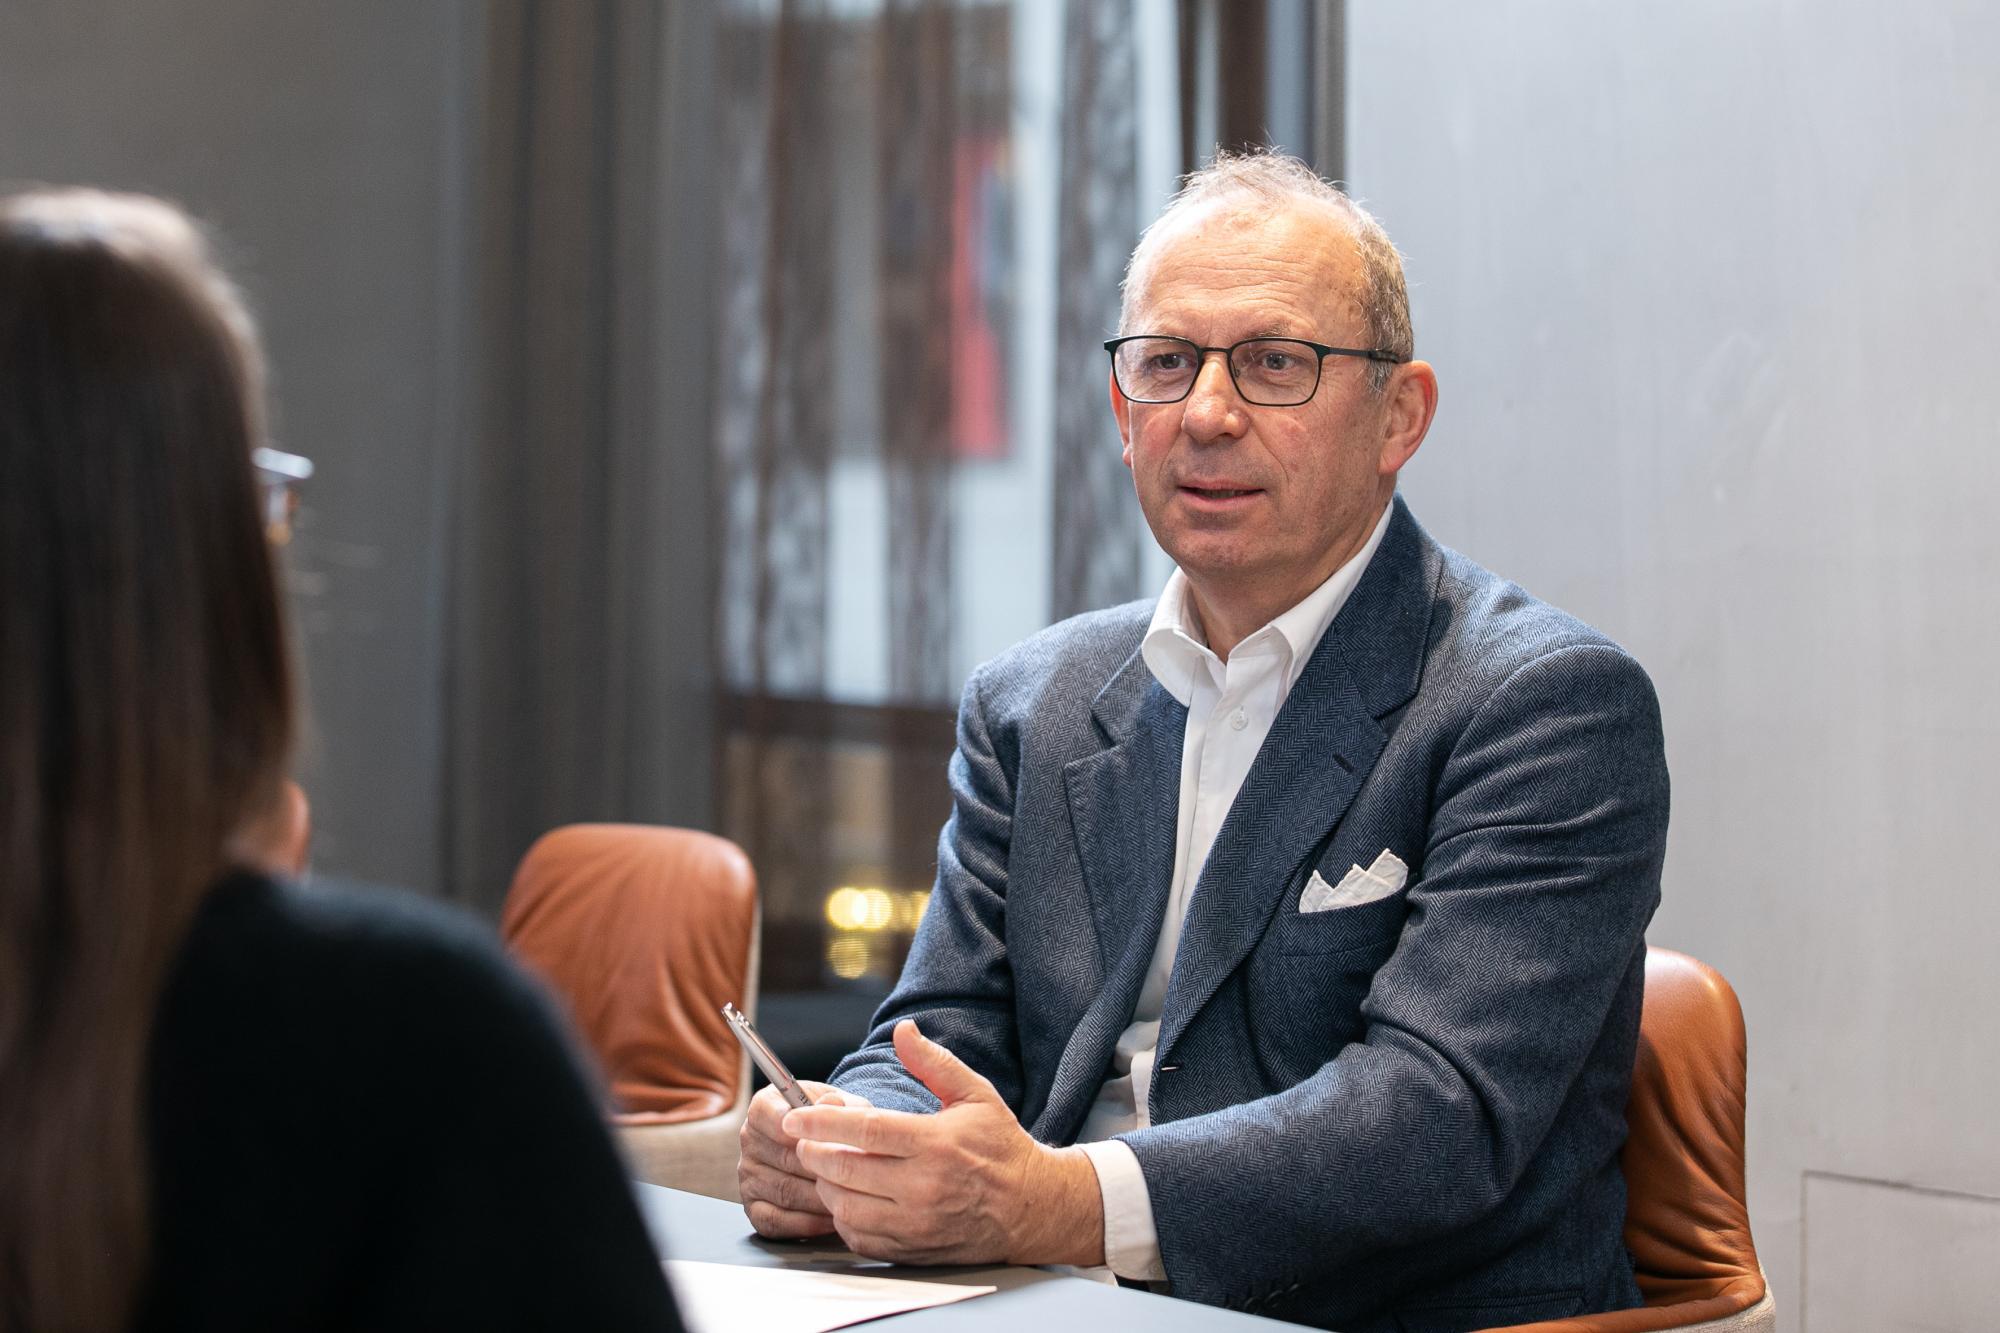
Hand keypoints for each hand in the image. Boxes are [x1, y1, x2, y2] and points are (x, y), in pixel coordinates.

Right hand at [738, 1081, 870, 1238]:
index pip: (777, 1120)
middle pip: (785, 1159)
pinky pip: (777, 1221)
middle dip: (823, 1170)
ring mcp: (748, 1176)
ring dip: (820, 1199)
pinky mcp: (753, 1208)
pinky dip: (807, 1224)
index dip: (808, 1133)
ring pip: (785, 1193)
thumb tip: (833, 1104)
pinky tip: (832, 1219)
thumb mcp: (843, 1104)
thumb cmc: (835, 1123)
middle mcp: (749, 1140)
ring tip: (850, 1199)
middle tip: (855, 1178)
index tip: (832, 1142)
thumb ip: (840, 1104)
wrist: (829, 1146)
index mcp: (764, 1107)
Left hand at [781, 1020, 1103, 1266]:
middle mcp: (925, 1187)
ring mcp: (918, 1224)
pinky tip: (848, 1199)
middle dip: (814, 1154)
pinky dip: (843, 1220)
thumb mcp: (975, 1094)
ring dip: (826, 1187)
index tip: (793, 1117)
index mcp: (935, 1143)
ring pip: (846, 1209)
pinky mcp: (914, 1250)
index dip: (821, 1123)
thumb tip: (903, 1030)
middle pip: (846, 1171)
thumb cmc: (1001, 1147)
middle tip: (804, 1141)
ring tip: (827, 1168)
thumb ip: (933, 1062)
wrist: (1032, 1208)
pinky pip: (860, 1239)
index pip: (864, 1131)